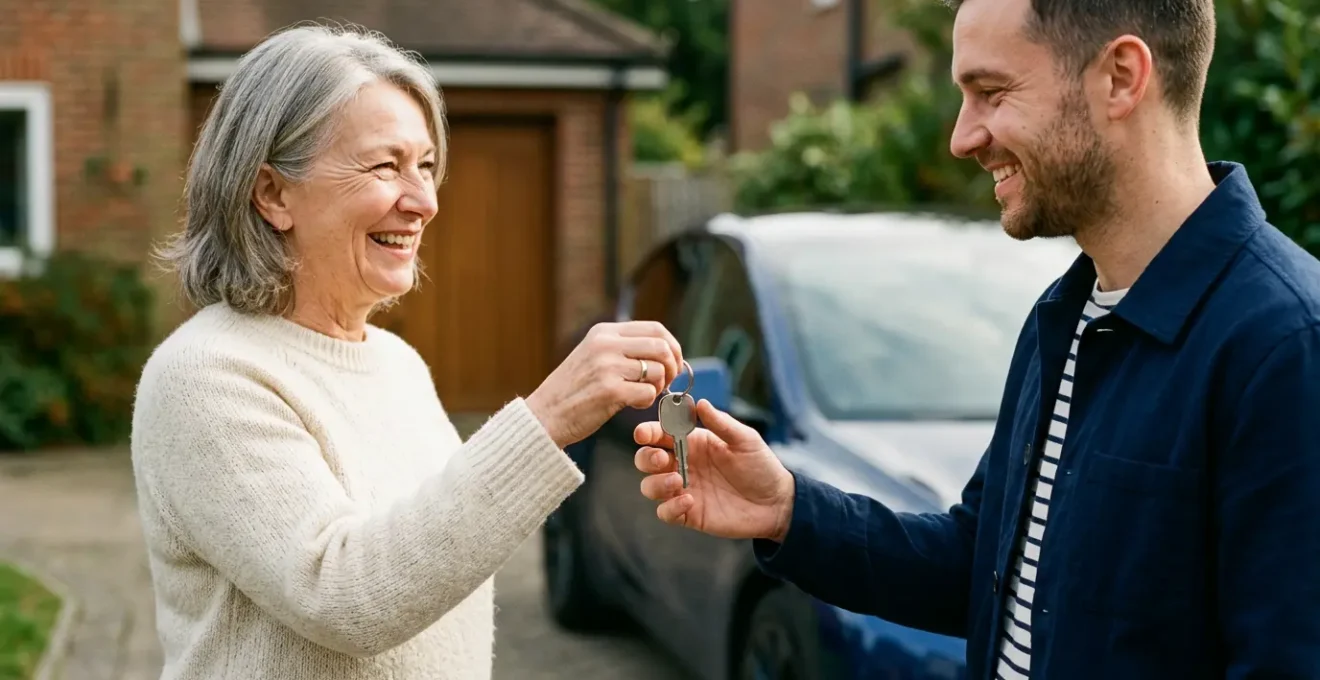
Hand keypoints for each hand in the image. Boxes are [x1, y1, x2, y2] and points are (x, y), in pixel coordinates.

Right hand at [527, 321, 682, 447]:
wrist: (545, 415)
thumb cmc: (572, 390)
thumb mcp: (593, 355)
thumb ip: (623, 348)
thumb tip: (664, 351)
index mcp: (604, 332)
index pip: (655, 328)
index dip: (672, 346)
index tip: (673, 363)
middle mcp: (606, 345)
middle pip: (662, 347)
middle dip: (672, 367)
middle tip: (665, 382)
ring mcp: (607, 366)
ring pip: (657, 371)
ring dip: (657, 387)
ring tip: (641, 395)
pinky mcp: (610, 391)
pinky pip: (648, 393)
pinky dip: (646, 401)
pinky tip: (631, 404)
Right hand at [634, 399, 794, 541]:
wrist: (776, 503)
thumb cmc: (761, 467)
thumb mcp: (745, 440)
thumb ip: (721, 423)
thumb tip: (700, 402)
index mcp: (693, 443)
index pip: (660, 434)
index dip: (648, 432)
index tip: (644, 434)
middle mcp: (683, 465)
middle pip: (646, 459)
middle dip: (646, 458)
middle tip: (661, 459)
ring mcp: (684, 490)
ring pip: (649, 486)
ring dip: (656, 483)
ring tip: (678, 481)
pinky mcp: (689, 514)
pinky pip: (665, 512)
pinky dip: (669, 508)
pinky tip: (689, 501)